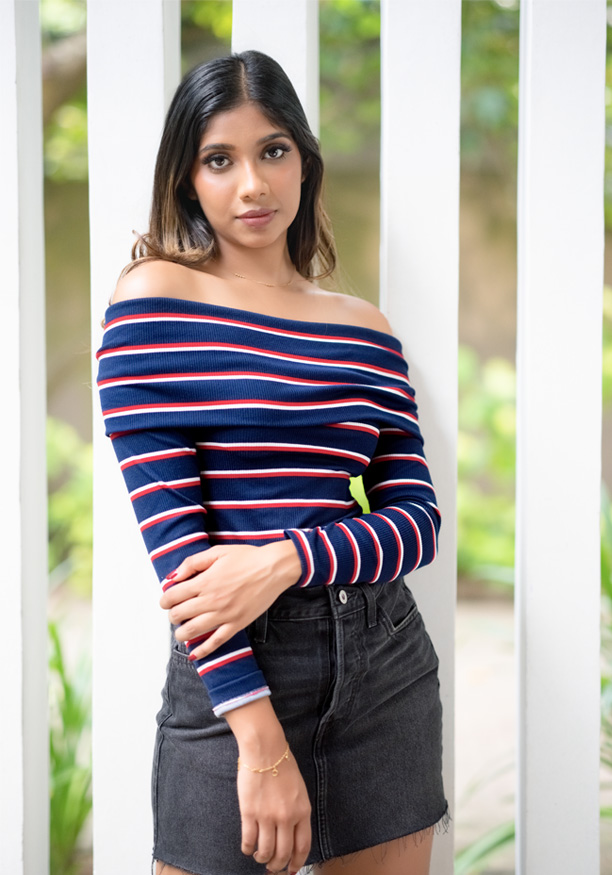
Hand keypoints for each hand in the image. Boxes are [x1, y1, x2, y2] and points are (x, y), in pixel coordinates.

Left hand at [159, 541, 300, 658]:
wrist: (273, 568)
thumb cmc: (247, 558)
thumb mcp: (217, 552)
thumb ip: (192, 563)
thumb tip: (173, 576)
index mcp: (205, 581)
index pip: (173, 596)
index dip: (165, 599)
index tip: (166, 600)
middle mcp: (211, 600)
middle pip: (179, 614)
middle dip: (172, 615)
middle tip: (175, 612)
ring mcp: (224, 614)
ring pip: (192, 631)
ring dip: (180, 633)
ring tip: (180, 630)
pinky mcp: (236, 624)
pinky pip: (216, 642)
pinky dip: (202, 650)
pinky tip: (194, 653)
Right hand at [225, 683, 310, 870]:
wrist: (265, 750)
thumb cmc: (283, 765)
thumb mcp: (299, 790)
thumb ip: (297, 812)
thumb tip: (291, 834)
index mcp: (302, 811)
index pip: (302, 846)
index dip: (296, 862)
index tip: (290, 870)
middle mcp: (286, 817)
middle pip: (283, 853)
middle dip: (277, 865)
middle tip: (272, 867)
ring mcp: (267, 816)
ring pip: (265, 851)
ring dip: (261, 859)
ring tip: (259, 857)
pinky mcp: (249, 812)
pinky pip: (248, 840)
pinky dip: (247, 849)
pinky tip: (247, 847)